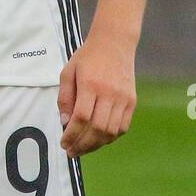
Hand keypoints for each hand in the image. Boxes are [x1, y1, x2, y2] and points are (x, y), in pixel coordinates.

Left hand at [57, 37, 136, 157]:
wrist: (115, 43)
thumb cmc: (88, 57)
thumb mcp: (68, 72)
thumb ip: (65, 98)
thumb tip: (65, 122)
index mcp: (90, 84)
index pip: (81, 118)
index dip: (71, 135)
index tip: (64, 143)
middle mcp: (109, 93)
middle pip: (97, 128)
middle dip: (82, 145)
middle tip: (72, 152)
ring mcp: (123, 98)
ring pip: (111, 131)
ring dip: (96, 144)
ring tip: (84, 148)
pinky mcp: (132, 101)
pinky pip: (123, 127)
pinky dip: (111, 137)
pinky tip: (99, 139)